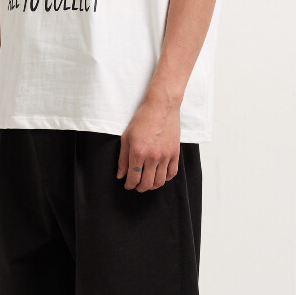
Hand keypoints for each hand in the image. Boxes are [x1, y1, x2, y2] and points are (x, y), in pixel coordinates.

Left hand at [117, 78, 180, 192]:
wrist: (161, 105)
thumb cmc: (143, 118)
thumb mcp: (126, 137)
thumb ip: (123, 158)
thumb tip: (120, 175)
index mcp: (138, 152)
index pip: (133, 178)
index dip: (129, 185)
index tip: (128, 185)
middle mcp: (152, 157)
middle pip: (146, 184)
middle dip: (140, 188)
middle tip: (137, 185)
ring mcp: (165, 156)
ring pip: (159, 182)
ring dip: (152, 186)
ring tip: (148, 182)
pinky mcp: (175, 153)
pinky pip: (171, 173)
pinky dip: (165, 178)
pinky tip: (160, 175)